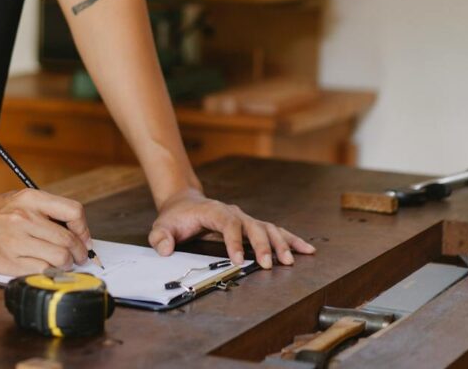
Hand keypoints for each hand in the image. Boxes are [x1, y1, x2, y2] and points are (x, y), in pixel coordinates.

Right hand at [0, 188, 93, 275]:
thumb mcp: (17, 200)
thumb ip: (44, 211)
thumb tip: (75, 232)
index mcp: (29, 198)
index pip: (73, 211)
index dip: (84, 229)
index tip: (84, 239)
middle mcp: (25, 217)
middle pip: (69, 240)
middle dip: (79, 253)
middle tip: (77, 258)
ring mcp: (16, 241)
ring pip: (60, 258)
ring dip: (66, 265)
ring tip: (61, 264)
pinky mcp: (9, 262)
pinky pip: (43, 271)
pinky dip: (50, 273)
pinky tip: (45, 269)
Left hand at [148, 188, 315, 268]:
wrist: (185, 203)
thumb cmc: (176, 217)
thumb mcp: (162, 226)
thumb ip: (161, 237)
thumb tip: (165, 250)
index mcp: (213, 211)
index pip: (227, 223)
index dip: (234, 241)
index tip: (238, 260)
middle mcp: (234, 212)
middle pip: (253, 226)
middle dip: (262, 245)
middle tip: (269, 265)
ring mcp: (245, 218)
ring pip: (268, 228)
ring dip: (281, 244)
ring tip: (291, 260)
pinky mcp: (252, 226)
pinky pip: (274, 231)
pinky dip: (291, 240)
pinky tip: (306, 250)